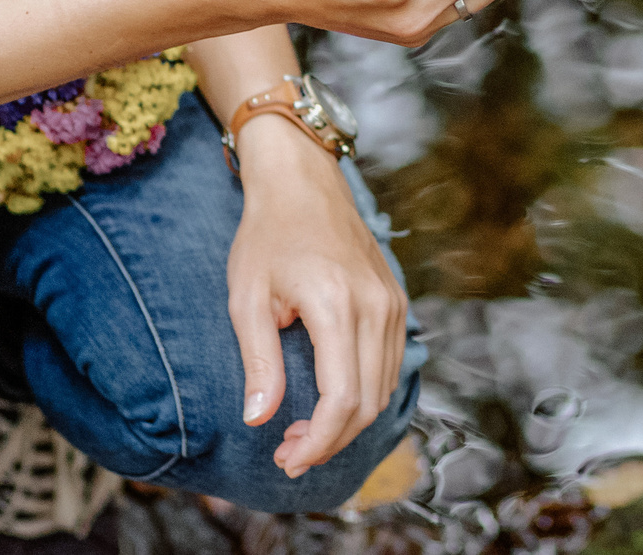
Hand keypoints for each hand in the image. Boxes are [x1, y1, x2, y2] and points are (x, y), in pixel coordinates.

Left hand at [226, 118, 405, 478]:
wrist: (303, 182)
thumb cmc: (267, 235)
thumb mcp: (247, 298)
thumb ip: (258, 362)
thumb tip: (258, 419)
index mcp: (335, 304)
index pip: (342, 399)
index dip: (318, 442)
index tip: (287, 459)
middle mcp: (374, 305)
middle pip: (367, 403)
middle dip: (330, 441)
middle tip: (288, 453)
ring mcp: (391, 302)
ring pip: (383, 389)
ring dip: (347, 422)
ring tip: (303, 431)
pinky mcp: (395, 300)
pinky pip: (389, 364)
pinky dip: (363, 394)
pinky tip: (330, 401)